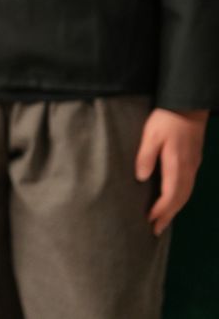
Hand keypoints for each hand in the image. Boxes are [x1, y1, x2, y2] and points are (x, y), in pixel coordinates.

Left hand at [136, 107, 207, 235]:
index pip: (171, 194)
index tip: (150, 221)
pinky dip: (180, 198)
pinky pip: (188, 186)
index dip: (161, 209)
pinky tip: (173, 201)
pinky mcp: (194, 161)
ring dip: (175, 209)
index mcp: (177, 164)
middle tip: (156, 230)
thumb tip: (141, 178)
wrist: (187, 105)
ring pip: (186, 194)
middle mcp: (189, 169)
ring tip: (162, 221)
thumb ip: (145, 156)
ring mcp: (193, 166)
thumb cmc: (166, 119)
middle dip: (168, 215)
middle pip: (181, 199)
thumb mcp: (151, 135)